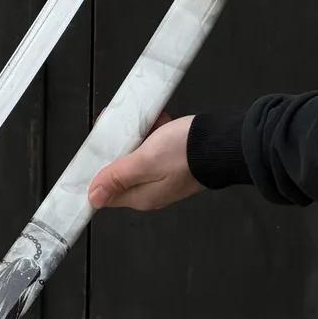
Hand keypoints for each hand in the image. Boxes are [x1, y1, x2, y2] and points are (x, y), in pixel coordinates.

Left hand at [87, 114, 203, 211]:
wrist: (223, 140)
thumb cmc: (187, 153)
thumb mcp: (144, 162)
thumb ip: (117, 177)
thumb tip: (94, 196)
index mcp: (141, 196)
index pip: (106, 190)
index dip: (97, 168)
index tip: (96, 148)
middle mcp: (149, 188)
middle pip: (119, 166)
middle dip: (118, 144)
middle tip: (124, 128)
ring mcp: (161, 173)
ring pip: (135, 150)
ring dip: (136, 133)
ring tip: (147, 123)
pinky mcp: (171, 158)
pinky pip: (152, 143)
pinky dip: (153, 130)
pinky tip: (159, 122)